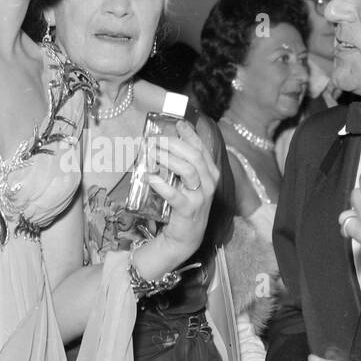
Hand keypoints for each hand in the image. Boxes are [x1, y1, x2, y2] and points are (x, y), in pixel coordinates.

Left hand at [134, 120, 219, 279]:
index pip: (201, 148)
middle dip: (171, 143)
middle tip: (153, 139)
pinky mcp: (188, 210)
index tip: (176, 122)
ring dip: (166, 159)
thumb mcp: (186, 182)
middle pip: (193, 155)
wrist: (185, 237)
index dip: (189, 134)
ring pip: (187, 170)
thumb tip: (162, 144)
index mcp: (210, 173)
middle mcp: (209, 182)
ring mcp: (200, 197)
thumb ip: (181, 164)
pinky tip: (150, 178)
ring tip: (150, 153)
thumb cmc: (183, 205)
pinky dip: (161, 185)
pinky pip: (175, 195)